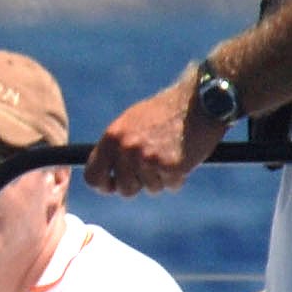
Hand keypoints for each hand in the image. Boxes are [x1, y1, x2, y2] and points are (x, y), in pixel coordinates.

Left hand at [84, 77, 227, 196]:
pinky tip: (184, 157)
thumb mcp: (131, 123)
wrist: (198, 102)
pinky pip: (171, 186)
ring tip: (170, 154)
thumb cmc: (165, 113)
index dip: (104, 185)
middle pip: (124, 189)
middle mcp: (126, 149)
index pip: (93, 176)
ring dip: (161, 178)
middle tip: (152, 169)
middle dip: (139, 184)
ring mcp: (148, 159)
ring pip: (150, 188)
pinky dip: (179, 177)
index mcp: (112, 137)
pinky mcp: (170, 167)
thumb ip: (116, 147)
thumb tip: (105, 175)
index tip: (113, 186)